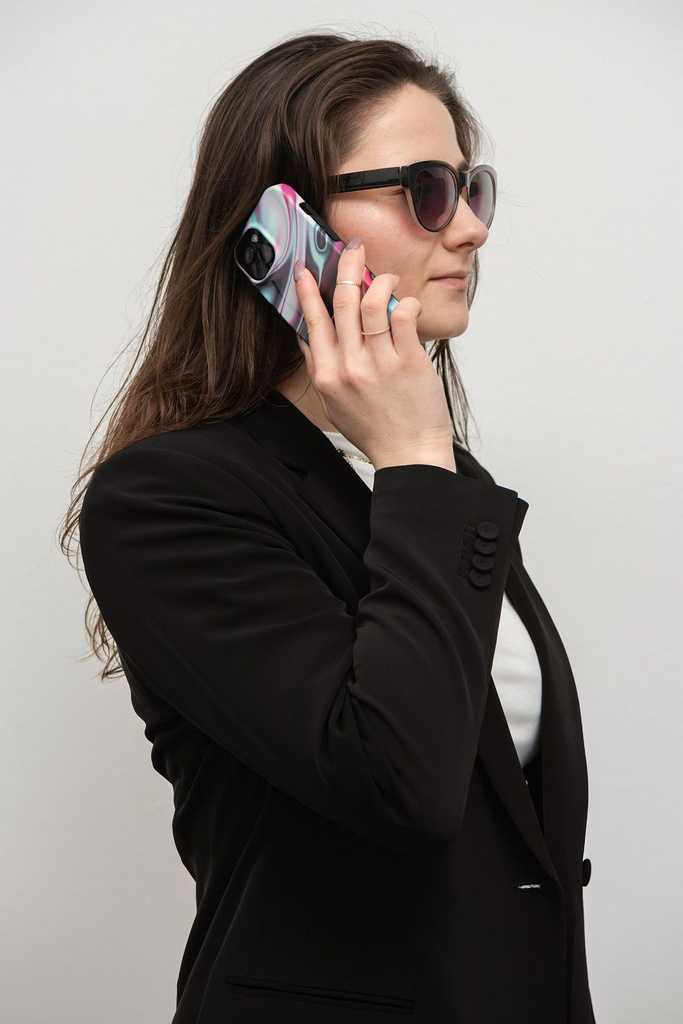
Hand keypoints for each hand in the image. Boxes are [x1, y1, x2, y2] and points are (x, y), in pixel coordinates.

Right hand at [293, 238, 454, 469]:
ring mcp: (380, 364)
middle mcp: (350, 367)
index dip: (309, 289)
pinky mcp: (410, 362)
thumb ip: (319, 368)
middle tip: (353, 248)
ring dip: (380, 280)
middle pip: (343, 303)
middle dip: (347, 267)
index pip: (313, 321)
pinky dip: (406, 301)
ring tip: (386, 276)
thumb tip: (306, 334)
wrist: (409, 455)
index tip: (307, 268)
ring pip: (373, 303)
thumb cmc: (375, 430)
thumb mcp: (334, 403)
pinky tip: (408, 302)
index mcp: (328, 376)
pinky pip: (405, 316)